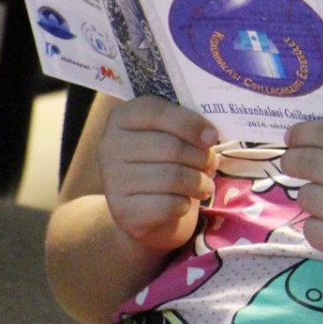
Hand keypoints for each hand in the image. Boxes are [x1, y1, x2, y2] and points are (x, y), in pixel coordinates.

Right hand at [96, 96, 218, 254]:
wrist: (144, 212)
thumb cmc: (163, 164)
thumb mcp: (170, 135)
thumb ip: (185, 126)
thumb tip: (208, 135)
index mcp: (121, 118)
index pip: (157, 112)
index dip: (191, 123)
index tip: (212, 137)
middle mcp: (109, 146)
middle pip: (171, 147)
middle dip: (202, 158)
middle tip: (210, 165)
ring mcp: (113, 180)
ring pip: (173, 177)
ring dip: (199, 183)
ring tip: (204, 186)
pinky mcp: (123, 211)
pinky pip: (169, 205)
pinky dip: (185, 204)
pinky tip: (183, 203)